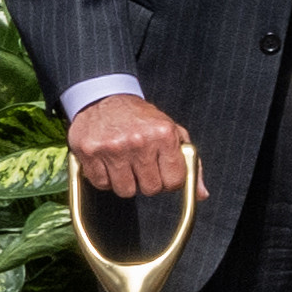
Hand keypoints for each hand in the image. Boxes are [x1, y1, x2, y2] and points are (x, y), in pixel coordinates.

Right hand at [65, 89, 198, 202]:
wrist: (105, 97)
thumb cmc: (141, 118)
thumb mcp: (172, 131)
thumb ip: (190, 162)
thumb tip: (201, 194)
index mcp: (164, 134)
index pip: (174, 181)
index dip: (169, 180)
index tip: (164, 172)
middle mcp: (139, 141)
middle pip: (150, 189)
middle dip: (148, 182)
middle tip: (142, 166)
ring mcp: (113, 147)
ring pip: (125, 191)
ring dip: (126, 182)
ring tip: (125, 163)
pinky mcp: (90, 152)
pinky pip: (102, 185)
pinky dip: (105, 179)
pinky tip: (109, 162)